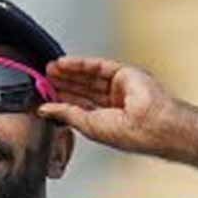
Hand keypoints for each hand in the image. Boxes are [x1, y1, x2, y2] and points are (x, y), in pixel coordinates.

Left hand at [38, 57, 197, 160]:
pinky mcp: (124, 73)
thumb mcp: (88, 125)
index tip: (45, 94)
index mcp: (107, 120)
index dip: (62, 99)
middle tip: (44, 78)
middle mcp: (114, 103)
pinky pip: (98, 66)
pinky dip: (80, 64)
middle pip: (83, 89)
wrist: (153, 124)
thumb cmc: (131, 134)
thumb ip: (65, 114)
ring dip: (69, 72)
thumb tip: (45, 110)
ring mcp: (120, 87)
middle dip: (63, 83)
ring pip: (89, 76)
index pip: (80, 106)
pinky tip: (64, 63)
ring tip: (50, 69)